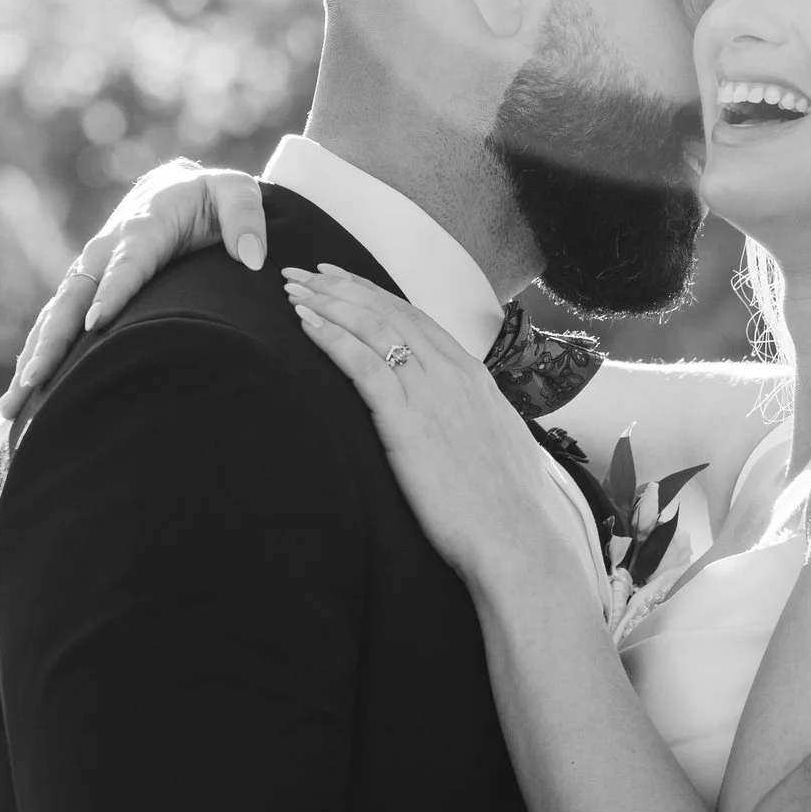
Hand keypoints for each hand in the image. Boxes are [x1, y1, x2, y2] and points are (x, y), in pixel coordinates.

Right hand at [0, 159, 268, 424]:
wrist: (175, 189)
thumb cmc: (211, 198)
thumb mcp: (236, 194)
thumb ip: (246, 218)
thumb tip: (250, 258)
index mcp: (144, 228)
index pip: (128, 262)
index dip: (113, 290)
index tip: (96, 324)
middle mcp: (105, 250)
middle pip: (74, 298)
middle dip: (53, 341)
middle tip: (36, 381)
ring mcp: (90, 271)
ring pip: (55, 317)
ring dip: (33, 359)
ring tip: (13, 407)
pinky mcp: (85, 289)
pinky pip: (55, 324)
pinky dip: (36, 357)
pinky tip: (21, 399)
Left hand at [283, 265, 582, 593]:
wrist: (517, 539)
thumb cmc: (508, 509)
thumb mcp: (497, 448)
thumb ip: (473, 423)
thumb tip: (463, 426)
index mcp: (476, 379)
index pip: (418, 320)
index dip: (377, 296)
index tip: (346, 282)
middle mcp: (453, 375)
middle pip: (390, 313)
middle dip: (344, 288)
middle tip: (305, 272)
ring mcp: (430, 394)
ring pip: (372, 328)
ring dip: (328, 303)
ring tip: (293, 290)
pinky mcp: (406, 421)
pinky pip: (362, 364)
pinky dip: (331, 337)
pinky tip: (304, 324)